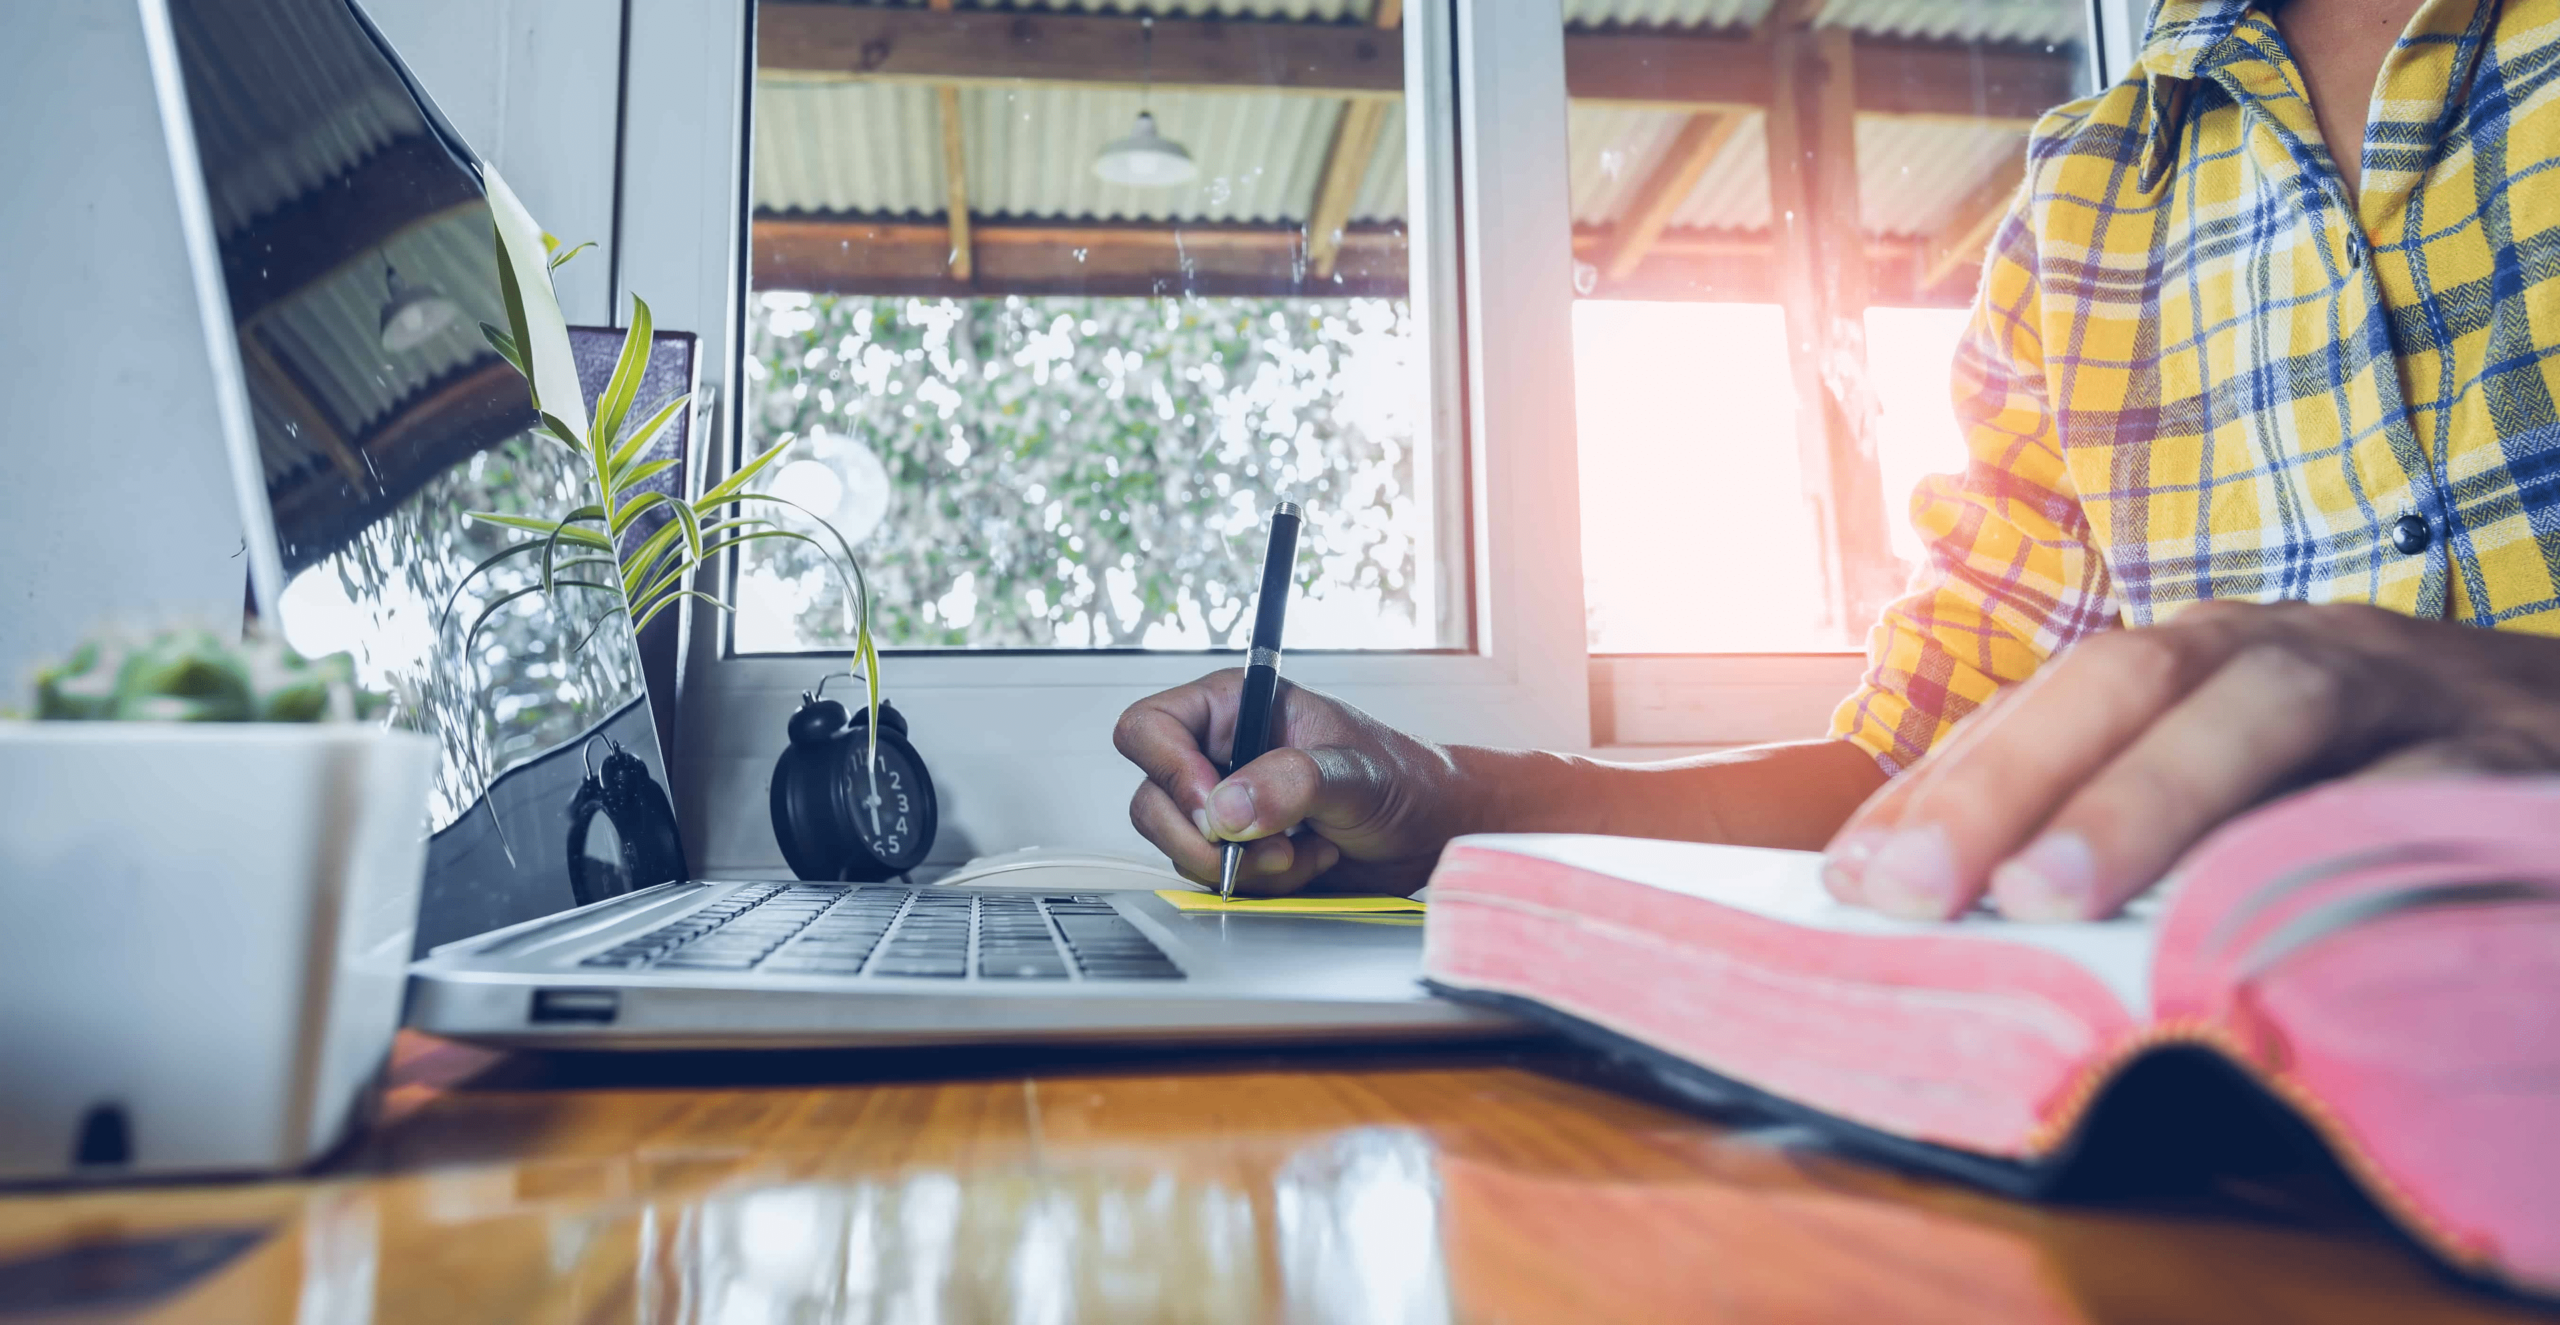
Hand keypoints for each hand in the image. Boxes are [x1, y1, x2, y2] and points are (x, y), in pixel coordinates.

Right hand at [1113, 671, 1477, 894]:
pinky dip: (1261, 884)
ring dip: (1245, 865)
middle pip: (1152, 800)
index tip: (1215, 808)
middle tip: (1269, 846)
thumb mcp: (1352, 771)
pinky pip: (1214, 880)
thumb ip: (1290, 782)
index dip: (1168, 770)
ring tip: (1303, 850)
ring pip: (1181, 848)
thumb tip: (1225, 810)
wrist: (1430, 828)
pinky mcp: (1236, 852)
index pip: (1149, 728)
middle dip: (1206, 839)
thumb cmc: (1401, 776)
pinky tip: (1306, 863)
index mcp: (1232, 707)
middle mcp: (1217, 754)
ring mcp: (1223, 808)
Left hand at [1821, 602, 2559, 921]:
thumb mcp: (2252, 786)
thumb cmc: (2388, 788)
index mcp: (2222, 656)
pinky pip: (2425, 796)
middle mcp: (2306, 651)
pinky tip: (2246, 930)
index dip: (1954, 778)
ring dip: (2153, 799)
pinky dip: (2333, 852)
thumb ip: (2122, 822)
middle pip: (2144, 677)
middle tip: (1918, 888)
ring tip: (2053, 898)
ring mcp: (2420, 694)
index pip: (2063, 697)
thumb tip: (1928, 895)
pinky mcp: (2518, 766)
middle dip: (2016, 778)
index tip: (1854, 877)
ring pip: (2272, 710)